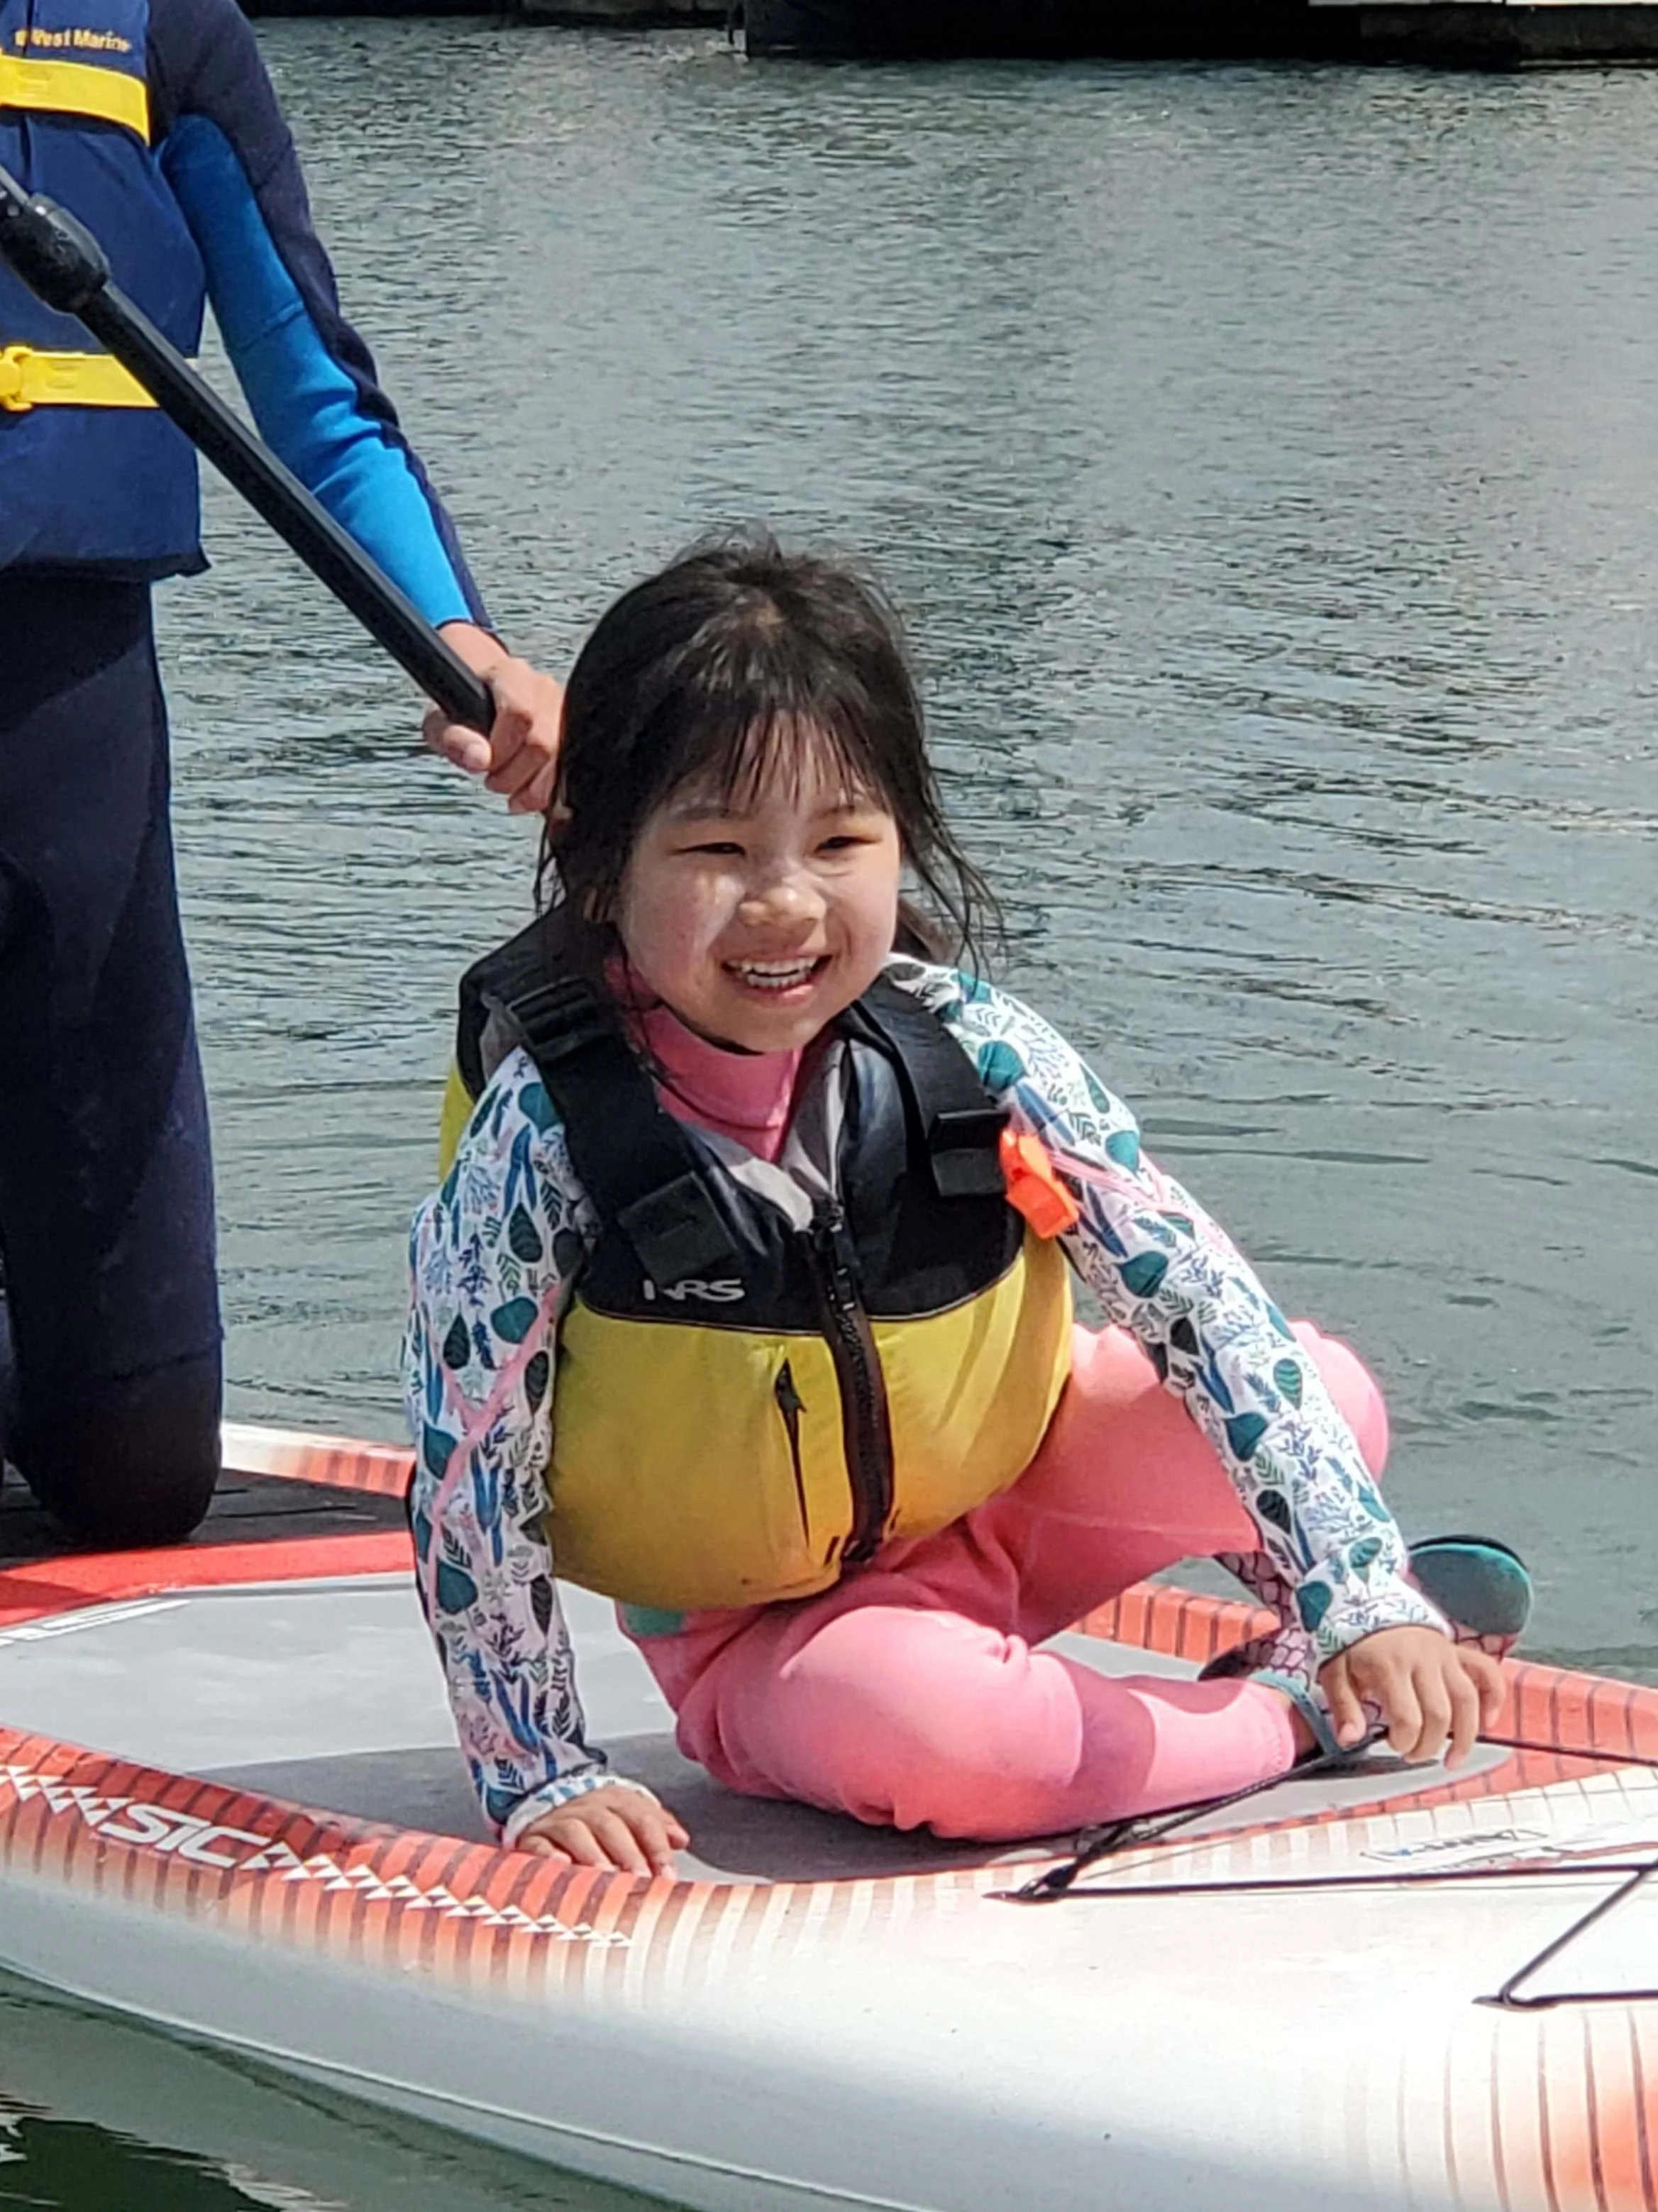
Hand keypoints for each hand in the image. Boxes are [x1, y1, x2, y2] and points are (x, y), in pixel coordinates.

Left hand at [427, 621, 563, 815]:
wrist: (483, 696)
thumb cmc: (462, 708)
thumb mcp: (440, 721)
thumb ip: (454, 738)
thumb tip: (479, 760)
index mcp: (511, 676)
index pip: (520, 713)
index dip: (502, 749)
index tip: (485, 765)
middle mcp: (544, 691)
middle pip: (543, 743)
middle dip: (515, 774)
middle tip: (492, 781)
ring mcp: (563, 713)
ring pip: (560, 761)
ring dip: (532, 788)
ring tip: (509, 791)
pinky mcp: (570, 736)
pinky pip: (567, 773)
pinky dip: (546, 793)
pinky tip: (527, 797)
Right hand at [514, 1785, 687, 1877]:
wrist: (545, 1806)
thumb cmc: (596, 1822)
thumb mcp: (627, 1816)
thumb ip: (655, 1827)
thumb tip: (681, 1840)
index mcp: (614, 1799)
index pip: (639, 1816)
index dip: (655, 1843)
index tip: (667, 1872)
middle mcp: (586, 1806)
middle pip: (609, 1823)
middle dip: (627, 1852)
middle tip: (640, 1879)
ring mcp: (558, 1821)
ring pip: (575, 1831)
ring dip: (593, 1854)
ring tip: (606, 1876)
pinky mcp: (533, 1838)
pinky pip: (540, 1845)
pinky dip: (551, 1856)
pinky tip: (563, 1868)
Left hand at [1320, 1626, 1504, 1769]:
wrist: (1367, 1602)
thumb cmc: (1352, 1642)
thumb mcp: (1334, 1671)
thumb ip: (1344, 1706)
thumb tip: (1349, 1739)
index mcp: (1390, 1665)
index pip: (1408, 1717)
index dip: (1405, 1741)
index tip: (1394, 1745)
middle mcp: (1422, 1658)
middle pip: (1440, 1713)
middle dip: (1429, 1745)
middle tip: (1414, 1755)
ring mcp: (1444, 1653)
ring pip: (1468, 1700)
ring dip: (1466, 1736)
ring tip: (1454, 1759)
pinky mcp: (1457, 1651)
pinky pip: (1487, 1672)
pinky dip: (1494, 1697)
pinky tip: (1487, 1722)